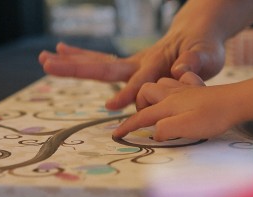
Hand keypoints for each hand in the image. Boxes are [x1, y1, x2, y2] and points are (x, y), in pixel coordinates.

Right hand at [39, 34, 224, 109]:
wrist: (196, 34)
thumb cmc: (204, 48)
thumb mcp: (208, 54)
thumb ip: (196, 61)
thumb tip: (181, 69)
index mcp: (158, 61)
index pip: (141, 80)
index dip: (129, 92)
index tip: (112, 106)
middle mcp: (140, 60)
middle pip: (106, 66)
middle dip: (78, 68)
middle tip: (48, 64)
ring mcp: (133, 62)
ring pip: (99, 62)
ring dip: (72, 62)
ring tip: (44, 58)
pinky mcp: (130, 66)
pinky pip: (103, 63)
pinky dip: (82, 58)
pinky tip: (62, 52)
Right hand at [112, 72, 237, 140]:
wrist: (237, 100)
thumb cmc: (213, 116)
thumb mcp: (188, 127)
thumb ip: (166, 129)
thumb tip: (153, 133)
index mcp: (167, 104)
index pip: (142, 116)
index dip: (128, 126)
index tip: (116, 135)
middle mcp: (172, 92)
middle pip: (145, 91)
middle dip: (140, 104)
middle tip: (145, 120)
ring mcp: (185, 87)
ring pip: (160, 83)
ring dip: (155, 94)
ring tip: (159, 109)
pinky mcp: (197, 87)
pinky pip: (179, 81)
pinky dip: (175, 87)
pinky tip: (181, 95)